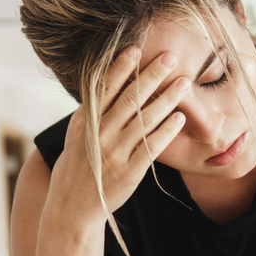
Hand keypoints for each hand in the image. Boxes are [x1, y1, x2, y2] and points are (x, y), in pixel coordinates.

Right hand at [47, 46, 190, 228]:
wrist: (71, 206)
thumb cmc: (77, 165)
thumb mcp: (78, 135)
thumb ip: (91, 112)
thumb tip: (103, 84)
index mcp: (86, 122)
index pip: (104, 89)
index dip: (120, 68)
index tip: (135, 48)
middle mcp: (100, 135)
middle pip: (129, 100)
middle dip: (151, 76)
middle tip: (171, 57)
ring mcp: (116, 153)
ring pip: (145, 120)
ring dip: (167, 100)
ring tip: (184, 83)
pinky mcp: (130, 172)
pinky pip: (152, 147)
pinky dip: (166, 131)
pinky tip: (180, 118)